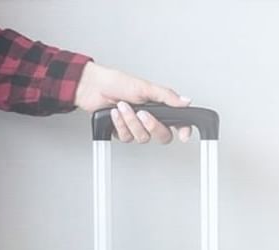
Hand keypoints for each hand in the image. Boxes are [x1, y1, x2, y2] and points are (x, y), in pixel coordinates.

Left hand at [75, 62, 193, 143]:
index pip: (178, 123)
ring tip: (122, 106)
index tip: (183, 134)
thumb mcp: (144, 87)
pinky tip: (115, 113)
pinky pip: (127, 138)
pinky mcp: (123, 132)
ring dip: (130, 122)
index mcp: (158, 107)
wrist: (93, 87)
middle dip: (151, 126)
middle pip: (162, 136)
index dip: (183, 130)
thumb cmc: (116, 82)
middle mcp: (149, 118)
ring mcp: (136, 127)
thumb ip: (166, 96)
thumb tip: (185, 101)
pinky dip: (119, 125)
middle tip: (142, 114)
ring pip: (142, 138)